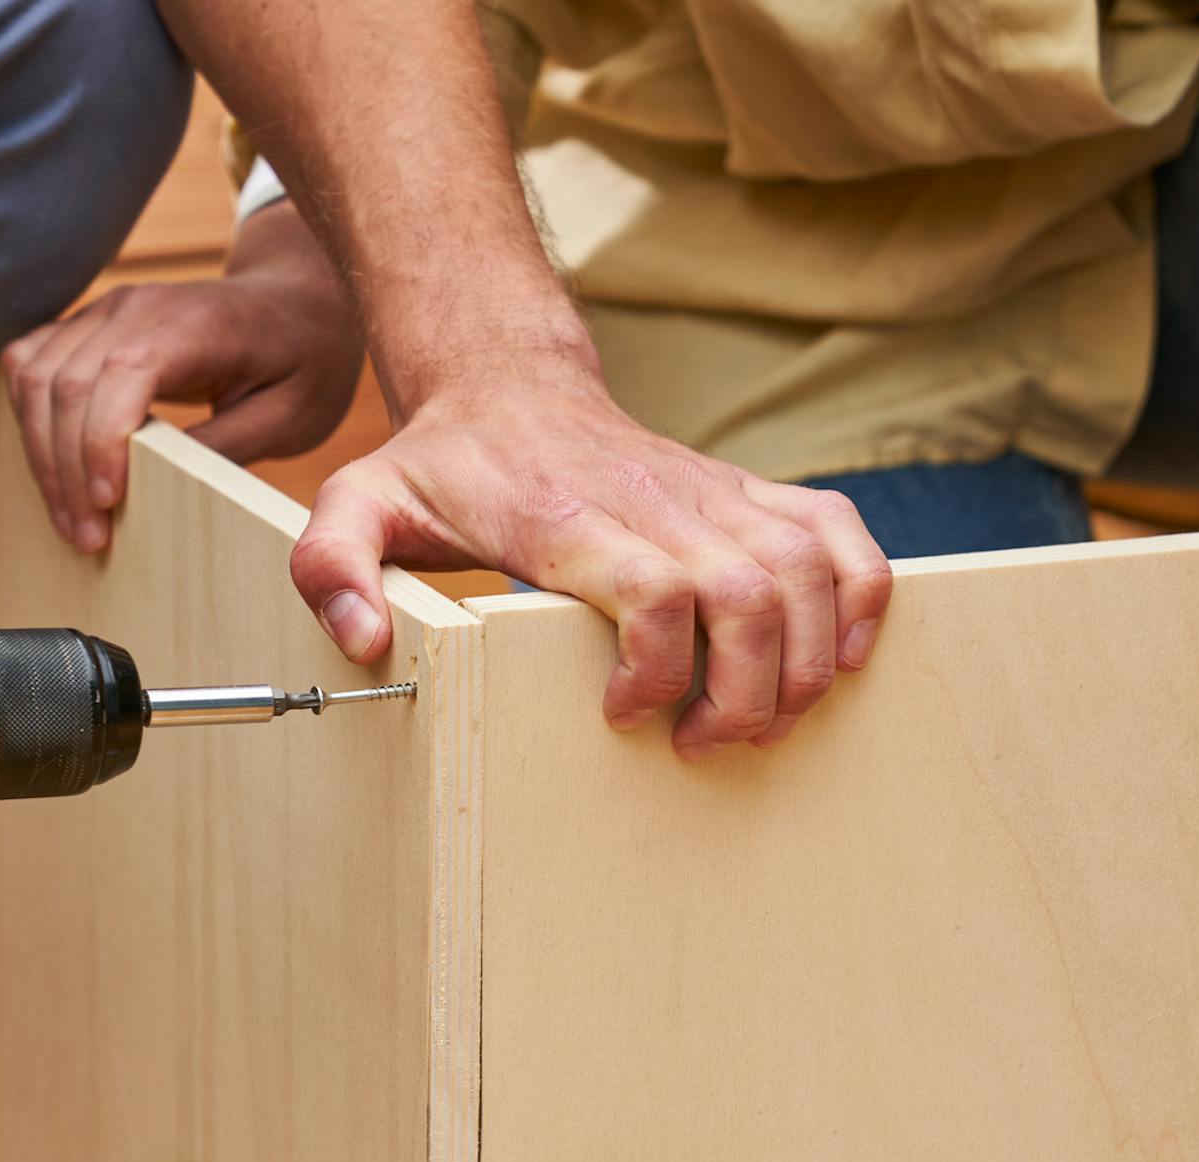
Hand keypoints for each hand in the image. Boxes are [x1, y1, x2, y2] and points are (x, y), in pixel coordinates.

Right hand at [1, 201, 363, 552]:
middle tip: (86, 537)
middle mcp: (138, 306)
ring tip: (69, 519)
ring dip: (42, 455)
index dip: (101, 441)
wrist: (295, 304)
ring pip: (34, 375)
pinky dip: (31, 422)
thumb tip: (161, 484)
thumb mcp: (289, 416)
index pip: (122, 372)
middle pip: (66, 382)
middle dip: (65, 469)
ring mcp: (106, 310)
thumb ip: (225, 445)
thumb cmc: (301, 360)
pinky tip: (54, 472)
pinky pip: (30, 366)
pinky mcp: (88, 326)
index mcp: (196, 322)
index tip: (106, 505)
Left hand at [291, 348, 893, 756]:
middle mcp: (659, 502)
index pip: (657, 593)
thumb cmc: (440, 464)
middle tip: (700, 742)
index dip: (659, 671)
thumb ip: (334, 566)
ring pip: (809, 574)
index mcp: (570, 519)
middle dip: (746, 694)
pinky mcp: (748, 493)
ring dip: (806, 664)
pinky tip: (838, 654)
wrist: (506, 383)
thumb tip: (365, 642)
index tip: (623, 715)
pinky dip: (864, 597)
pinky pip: (842, 535)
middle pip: (751, 598)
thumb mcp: (355, 506)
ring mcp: (714, 495)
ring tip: (759, 718)